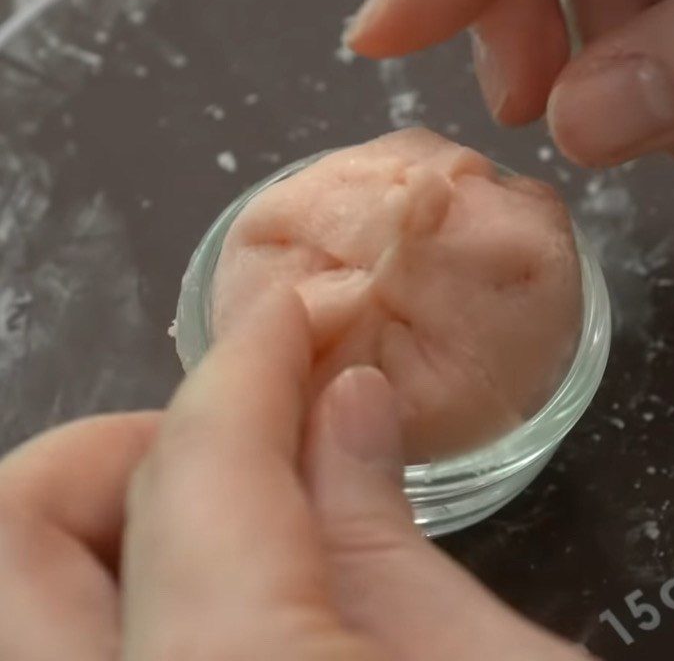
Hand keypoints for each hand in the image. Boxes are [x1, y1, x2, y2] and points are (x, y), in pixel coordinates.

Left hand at [0, 291, 588, 660]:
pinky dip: (108, 609)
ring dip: (97, 528)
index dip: (255, 357)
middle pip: (12, 530)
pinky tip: (215, 598)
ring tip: (221, 524)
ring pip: (7, 603)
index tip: (299, 316)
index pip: (194, 462)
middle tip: (240, 441)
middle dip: (121, 447)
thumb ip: (383, 527)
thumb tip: (344, 396)